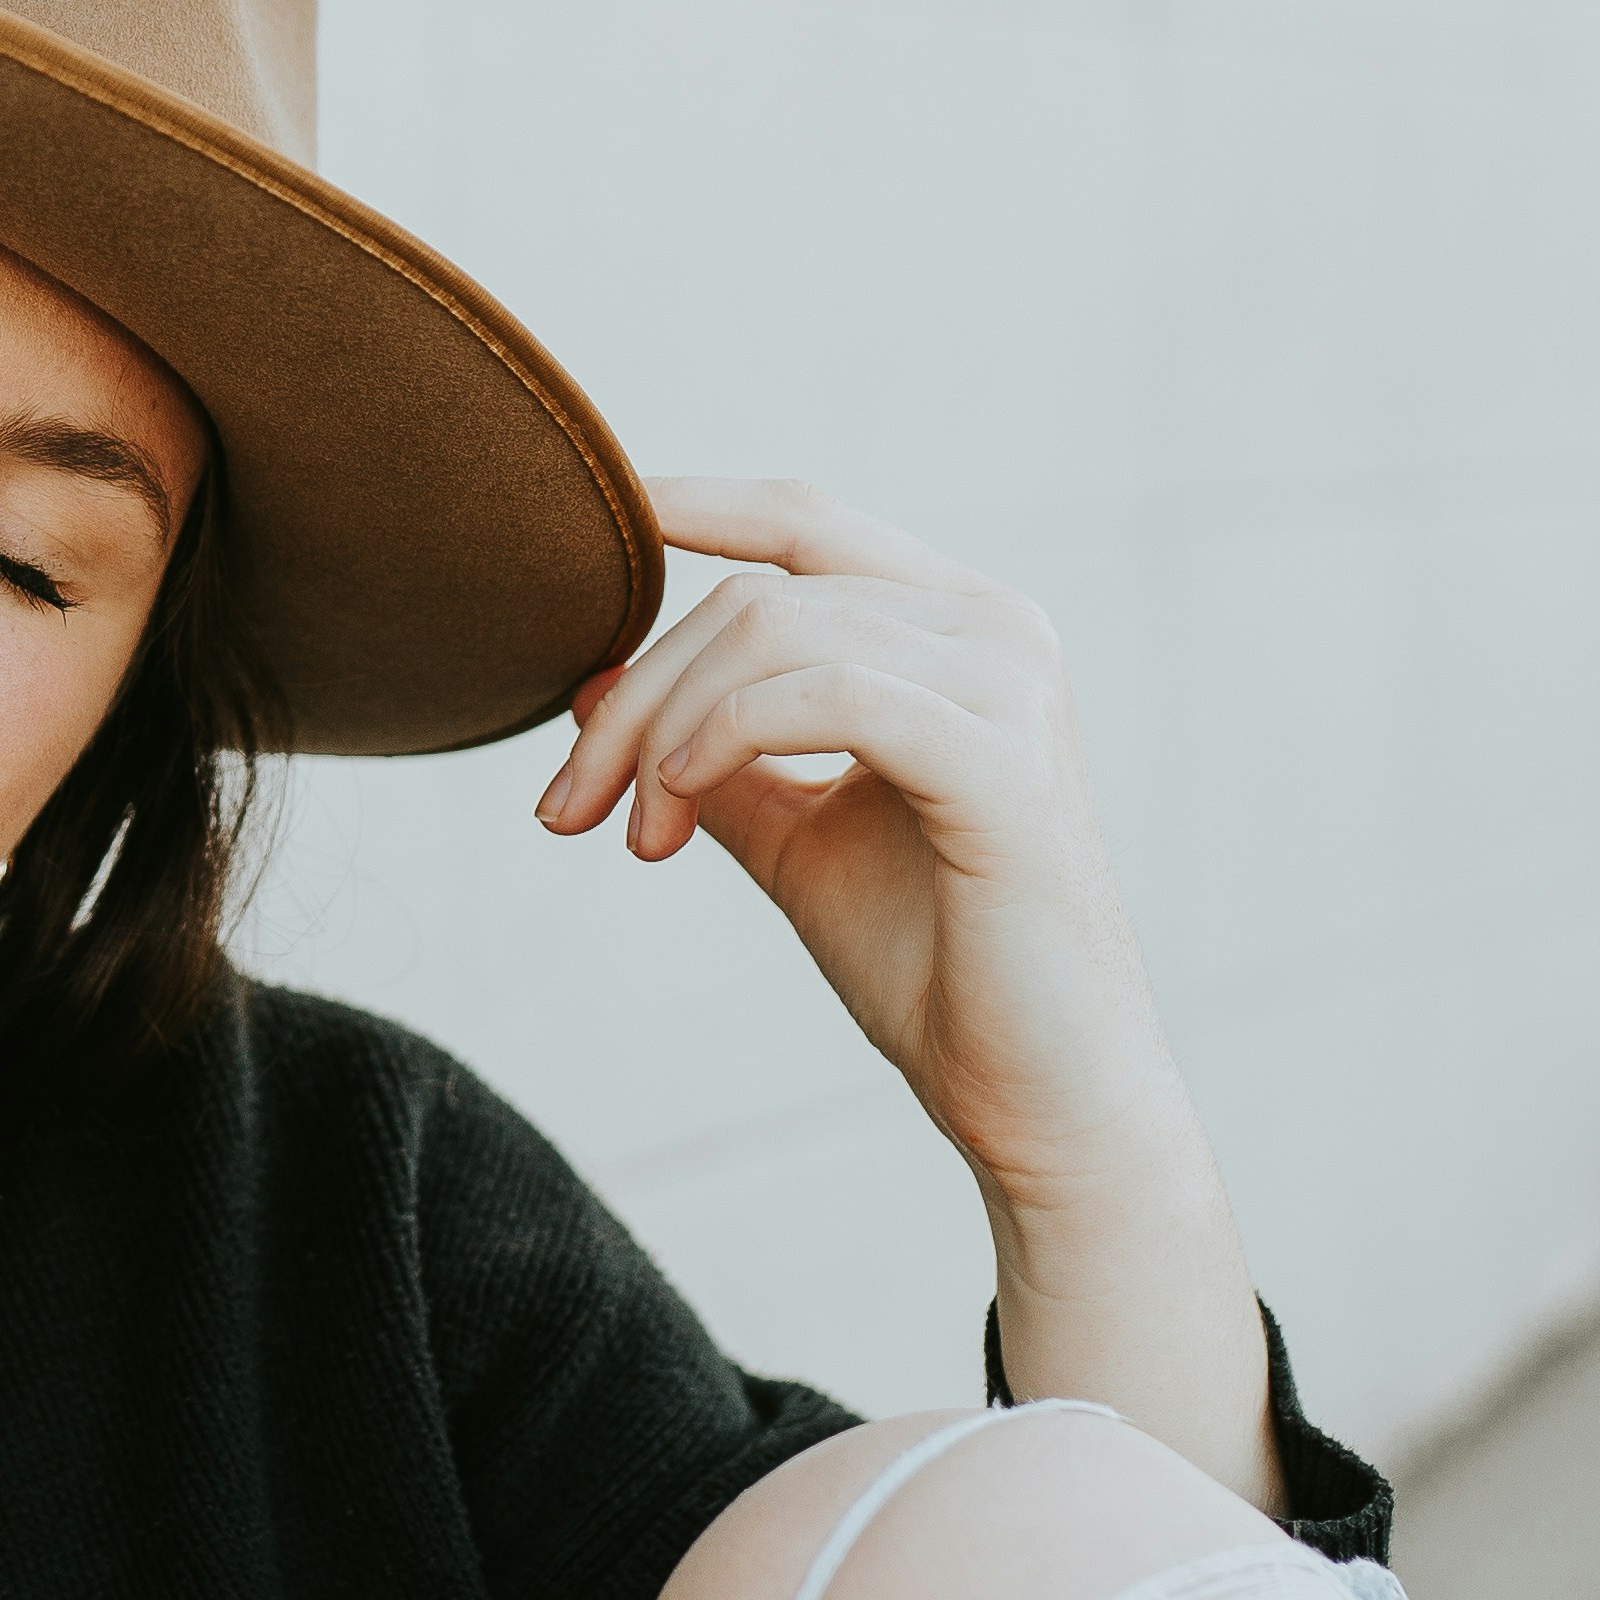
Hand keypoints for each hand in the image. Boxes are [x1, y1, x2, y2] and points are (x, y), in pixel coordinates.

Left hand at [535, 479, 1276, 1493]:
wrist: (1035, 1094)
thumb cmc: (930, 964)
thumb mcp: (794, 836)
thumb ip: (709, 752)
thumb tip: (590, 684)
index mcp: (956, 628)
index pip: (802, 521)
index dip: (688, 505)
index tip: (582, 524)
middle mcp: (996, 629)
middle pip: (757, 594)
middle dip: (636, 692)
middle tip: (564, 804)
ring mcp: (1010, 685)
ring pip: (776, 634)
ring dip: (664, 729)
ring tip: (626, 833)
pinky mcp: (1002, 759)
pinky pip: (828, 693)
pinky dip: (724, 737)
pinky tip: (677, 808)